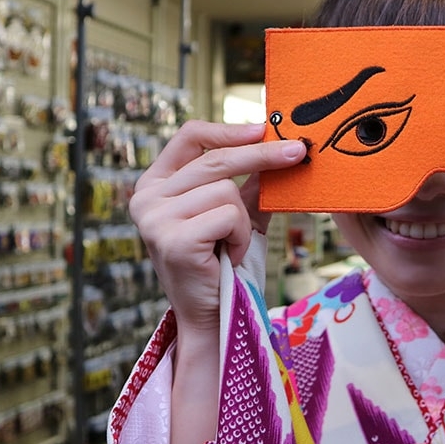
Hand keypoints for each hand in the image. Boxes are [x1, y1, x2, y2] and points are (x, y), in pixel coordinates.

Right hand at [129, 120, 306, 335]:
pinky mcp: (172, 238)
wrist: (212, 316)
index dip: (229, 130)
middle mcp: (147, 197)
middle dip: (263, 156)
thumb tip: (282, 147)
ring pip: (226, 190)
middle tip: (298, 151)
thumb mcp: (236, 214)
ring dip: (243, 221)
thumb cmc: (222, 263)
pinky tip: (227, 256)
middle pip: (215, 159)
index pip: (190, 136)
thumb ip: (249, 182)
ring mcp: (154, 217)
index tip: (264, 127)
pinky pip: (228, 216)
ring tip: (231, 245)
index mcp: (156, 183)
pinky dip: (240, 237)